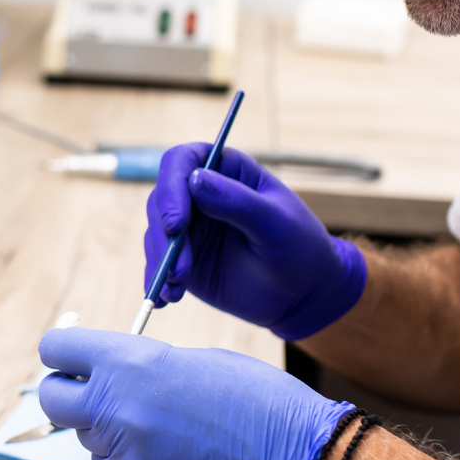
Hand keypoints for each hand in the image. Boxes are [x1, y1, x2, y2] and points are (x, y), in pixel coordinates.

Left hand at [39, 327, 353, 459]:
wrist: (291, 455)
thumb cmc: (254, 396)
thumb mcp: (194, 360)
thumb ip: (143, 366)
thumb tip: (115, 375)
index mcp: (130, 360)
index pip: (57, 348)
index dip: (63, 350)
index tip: (72, 354)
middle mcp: (115, 405)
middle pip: (53, 399)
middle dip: (68, 392)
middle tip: (96, 390)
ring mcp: (123, 453)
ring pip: (86, 437)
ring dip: (107, 428)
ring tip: (160, 422)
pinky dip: (129, 459)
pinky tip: (170, 451)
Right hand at [144, 145, 366, 340]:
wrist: (304, 293)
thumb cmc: (299, 247)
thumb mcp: (275, 223)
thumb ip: (237, 201)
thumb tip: (195, 180)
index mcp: (226, 170)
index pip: (183, 160)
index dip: (172, 185)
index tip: (176, 223)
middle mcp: (200, 194)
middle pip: (161, 199)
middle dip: (163, 235)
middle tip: (179, 269)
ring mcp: (190, 227)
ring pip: (156, 234)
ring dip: (161, 261)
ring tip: (178, 287)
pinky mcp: (183, 259)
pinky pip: (158, 265)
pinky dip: (157, 282)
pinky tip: (167, 299)